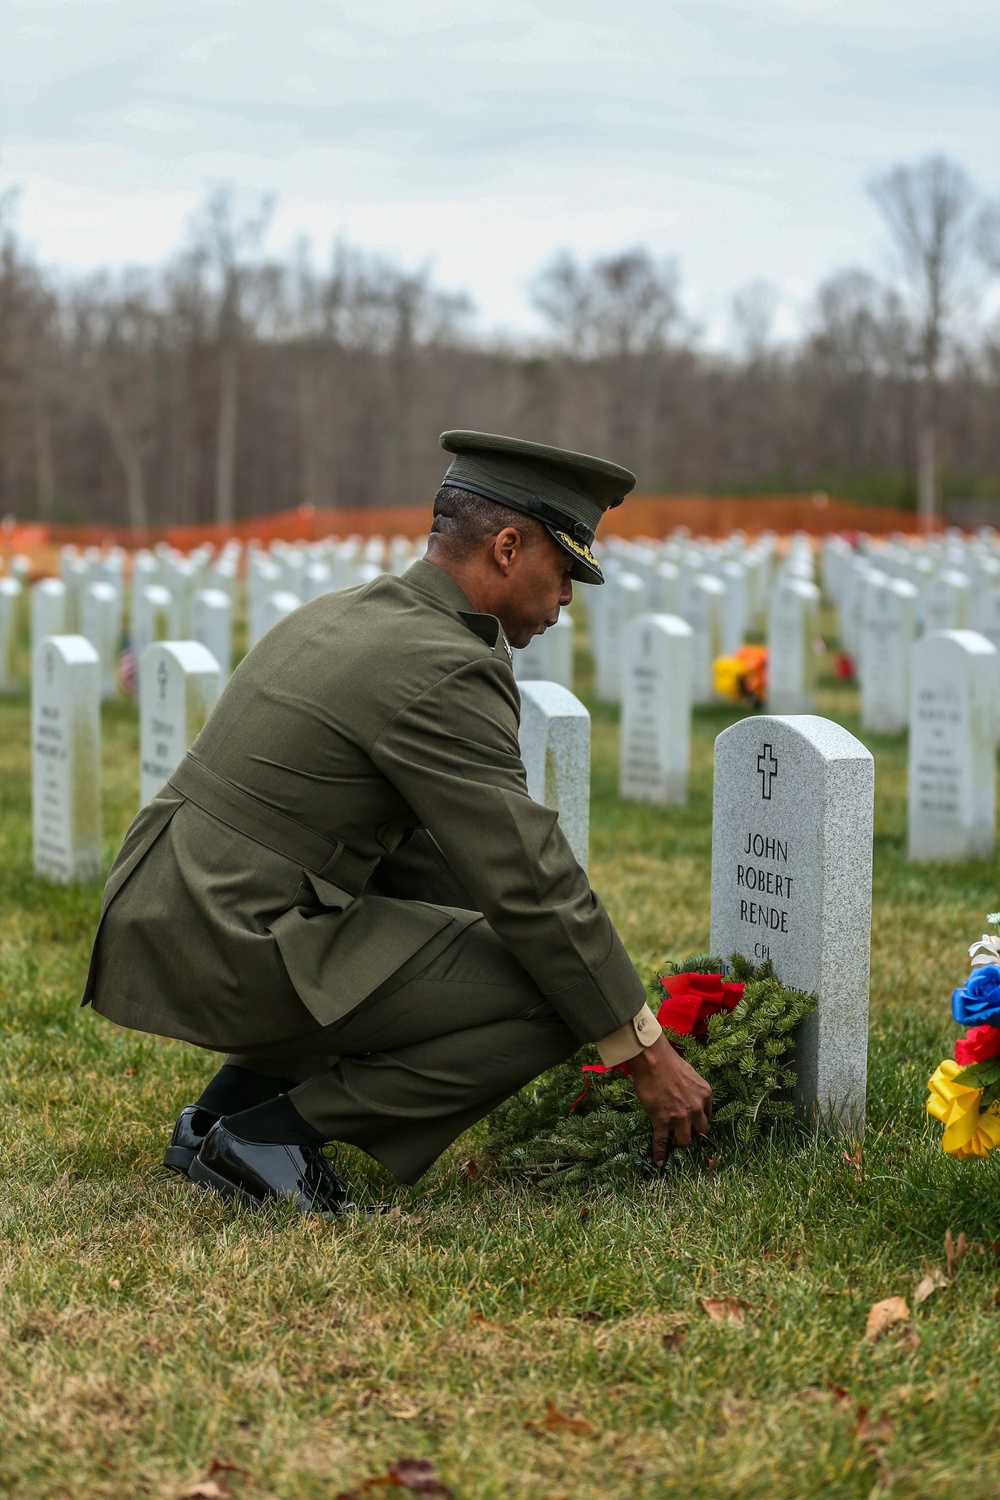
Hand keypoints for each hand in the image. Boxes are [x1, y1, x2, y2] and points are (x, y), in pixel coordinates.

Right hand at [629, 1035, 711, 1164]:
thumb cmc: (670, 1062)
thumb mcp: (692, 1074)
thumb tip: (689, 1095)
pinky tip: (659, 1161)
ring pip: (685, 1140)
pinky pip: (662, 1142)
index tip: (693, 1123)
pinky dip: (660, 1153)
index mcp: (705, 1095)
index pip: (708, 1115)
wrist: (653, 1059)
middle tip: (684, 1131)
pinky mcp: (662, 1121)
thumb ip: (694, 1089)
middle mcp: (696, 1108)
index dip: (699, 1120)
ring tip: (672, 1139)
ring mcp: (679, 1117)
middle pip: (701, 1131)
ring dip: (679, 1141)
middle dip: (693, 1133)